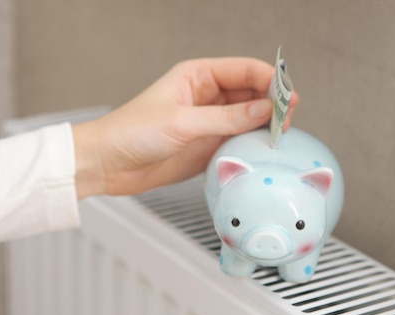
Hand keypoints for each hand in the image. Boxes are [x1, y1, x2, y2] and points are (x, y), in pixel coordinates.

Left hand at [72, 57, 298, 196]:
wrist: (107, 164)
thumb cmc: (130, 132)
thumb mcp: (182, 122)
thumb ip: (226, 118)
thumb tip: (264, 110)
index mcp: (198, 76)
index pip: (245, 70)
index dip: (270, 80)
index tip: (287, 97)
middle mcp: (207, 97)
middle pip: (252, 93)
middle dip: (272, 104)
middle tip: (286, 120)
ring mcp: (209, 122)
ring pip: (249, 118)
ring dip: (264, 126)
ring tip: (277, 136)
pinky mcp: (207, 146)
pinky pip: (238, 141)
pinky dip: (251, 145)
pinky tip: (259, 151)